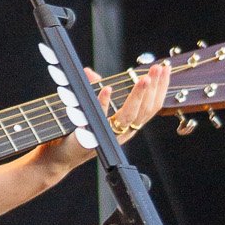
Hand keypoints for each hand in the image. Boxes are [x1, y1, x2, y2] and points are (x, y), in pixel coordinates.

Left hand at [30, 58, 170, 182]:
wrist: (60, 156)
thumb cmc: (79, 132)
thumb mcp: (91, 109)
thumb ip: (94, 91)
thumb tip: (90, 72)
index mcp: (128, 126)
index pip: (151, 107)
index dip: (160, 88)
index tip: (164, 69)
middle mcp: (123, 133)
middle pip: (145, 111)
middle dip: (154, 88)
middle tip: (157, 68)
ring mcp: (109, 136)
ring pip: (129, 116)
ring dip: (137, 96)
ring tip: (143, 78)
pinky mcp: (92, 137)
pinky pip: (100, 119)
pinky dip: (104, 103)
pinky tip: (107, 89)